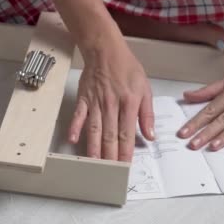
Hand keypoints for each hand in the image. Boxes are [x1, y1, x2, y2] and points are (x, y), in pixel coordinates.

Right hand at [68, 28, 154, 160]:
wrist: (106, 49)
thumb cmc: (127, 68)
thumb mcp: (145, 88)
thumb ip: (147, 114)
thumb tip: (150, 135)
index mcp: (129, 104)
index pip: (127, 133)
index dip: (126, 152)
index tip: (125, 166)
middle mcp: (112, 105)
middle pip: (110, 136)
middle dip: (110, 156)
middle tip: (109, 173)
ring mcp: (96, 102)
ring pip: (95, 130)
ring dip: (94, 148)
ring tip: (93, 164)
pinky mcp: (84, 98)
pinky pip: (79, 115)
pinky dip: (75, 127)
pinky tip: (73, 140)